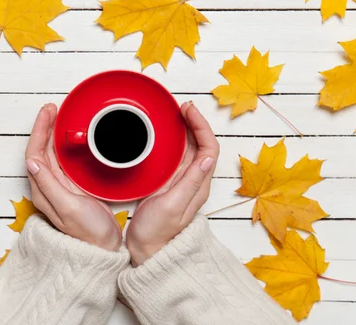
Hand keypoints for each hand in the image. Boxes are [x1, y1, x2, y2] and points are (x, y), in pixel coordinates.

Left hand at [25, 103, 122, 251]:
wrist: (103, 249)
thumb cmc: (88, 232)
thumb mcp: (68, 207)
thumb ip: (49, 185)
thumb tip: (32, 162)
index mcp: (43, 191)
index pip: (34, 153)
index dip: (39, 130)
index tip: (47, 112)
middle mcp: (47, 187)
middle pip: (40, 150)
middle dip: (44, 127)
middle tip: (54, 108)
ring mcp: (59, 187)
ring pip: (51, 153)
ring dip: (53, 134)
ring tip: (60, 116)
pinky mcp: (71, 188)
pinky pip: (62, 160)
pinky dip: (64, 145)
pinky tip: (70, 138)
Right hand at [126, 102, 219, 265]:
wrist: (146, 250)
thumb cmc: (157, 232)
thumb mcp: (172, 206)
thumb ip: (189, 182)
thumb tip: (207, 157)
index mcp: (198, 185)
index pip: (209, 148)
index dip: (201, 126)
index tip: (188, 111)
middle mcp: (193, 180)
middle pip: (202, 144)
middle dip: (195, 121)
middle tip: (181, 106)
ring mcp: (182, 181)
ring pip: (189, 148)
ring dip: (185, 129)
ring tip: (175, 114)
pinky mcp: (169, 182)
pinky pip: (176, 155)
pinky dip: (173, 140)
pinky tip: (163, 134)